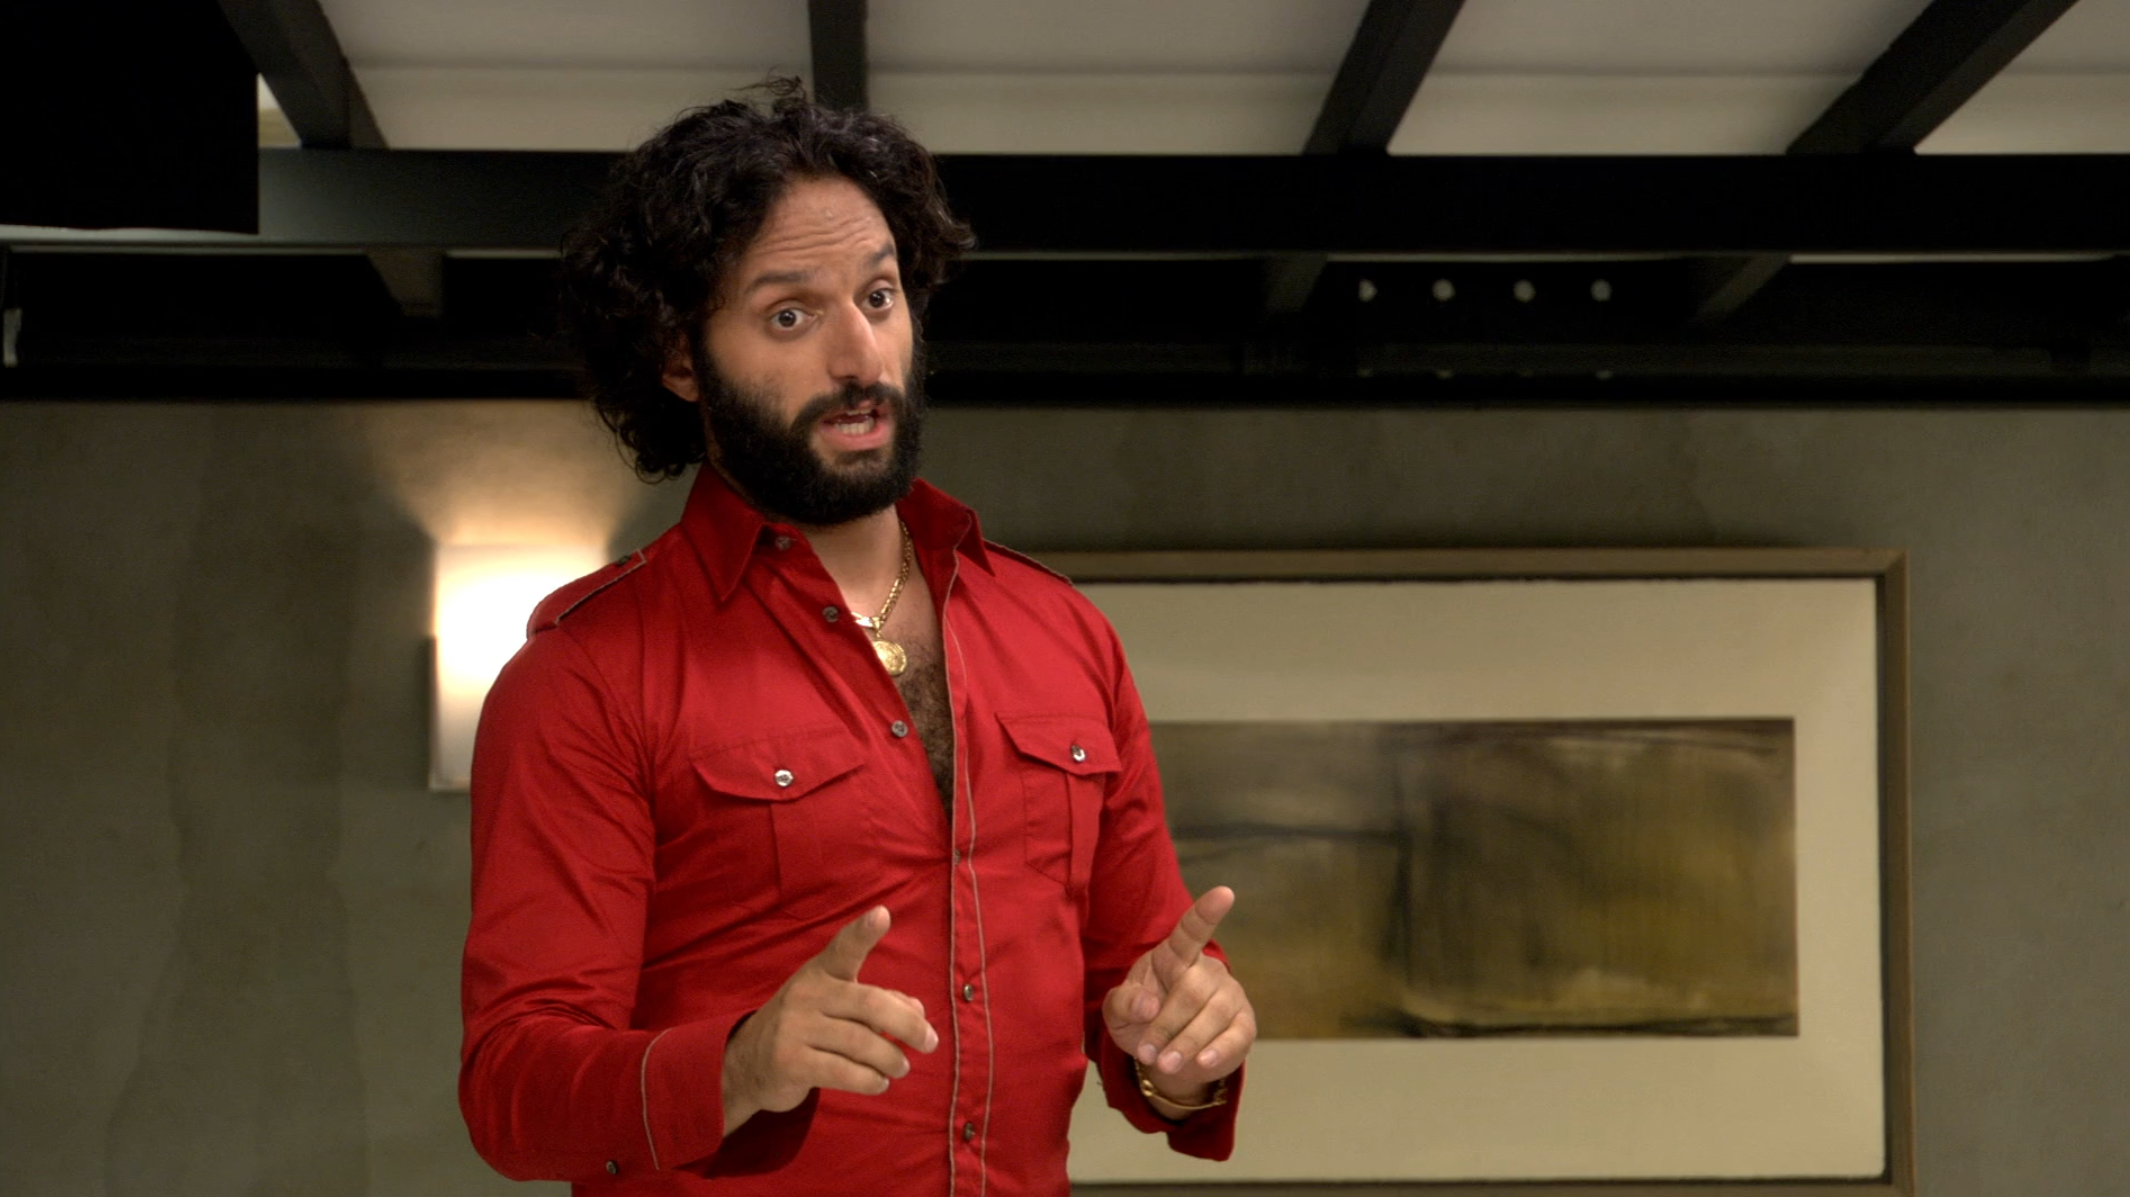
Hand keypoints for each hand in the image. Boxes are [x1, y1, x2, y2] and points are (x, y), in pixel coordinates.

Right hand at [721, 906, 937, 1132]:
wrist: (747, 1061)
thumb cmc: (806, 1026)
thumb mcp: (836, 1005)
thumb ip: (878, 1002)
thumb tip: (918, 1009)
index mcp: (821, 972)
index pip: (843, 948)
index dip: (863, 932)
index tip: (882, 915)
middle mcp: (807, 993)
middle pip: (870, 1005)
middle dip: (908, 1026)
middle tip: (930, 1043)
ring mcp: (794, 1027)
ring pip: (861, 1043)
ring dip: (891, 1059)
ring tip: (901, 1068)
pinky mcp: (789, 1062)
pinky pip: (843, 1072)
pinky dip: (870, 1080)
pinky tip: (878, 1082)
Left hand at [1102, 886, 1255, 1113]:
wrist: (1165, 1054)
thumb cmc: (1140, 1018)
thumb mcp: (1117, 1011)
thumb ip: (1124, 1002)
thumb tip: (1149, 1005)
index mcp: (1174, 955)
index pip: (1191, 930)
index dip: (1207, 912)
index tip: (1225, 893)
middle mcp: (1207, 969)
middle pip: (1192, 991)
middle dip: (1167, 1024)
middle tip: (1147, 1052)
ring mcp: (1230, 995)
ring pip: (1213, 1015)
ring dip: (1186, 1043)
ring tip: (1164, 1064)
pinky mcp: (1244, 1024)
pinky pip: (1236, 1036)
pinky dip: (1217, 1051)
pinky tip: (1201, 1063)